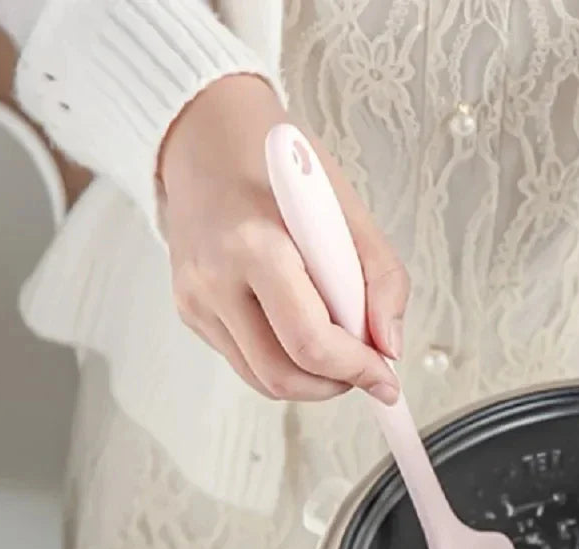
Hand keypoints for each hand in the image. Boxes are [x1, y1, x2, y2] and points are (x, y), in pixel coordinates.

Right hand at [159, 74, 406, 402]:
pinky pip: (245, 361)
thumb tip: (389, 347)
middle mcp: (214, 279)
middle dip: (334, 384)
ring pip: (261, 379)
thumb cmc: (278, 165)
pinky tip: (300, 323)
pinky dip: (283, 358)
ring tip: (337, 344)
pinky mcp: (189, 311)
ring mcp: (194, 299)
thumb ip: (383, 280)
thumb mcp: (349, 210)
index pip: (309, 342)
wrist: (205, 133)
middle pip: (281, 376)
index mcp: (255, 246)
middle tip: (364, 367)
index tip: (386, 378)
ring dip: (310, 378)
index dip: (356, 370)